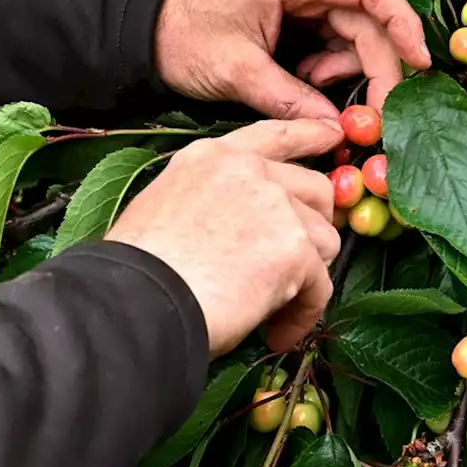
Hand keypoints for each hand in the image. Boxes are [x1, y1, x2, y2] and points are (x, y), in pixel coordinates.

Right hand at [105, 119, 343, 356]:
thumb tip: (242, 229)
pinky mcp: (295, 249)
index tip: (331, 137)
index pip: (275, 135)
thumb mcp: (166, 206)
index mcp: (214, 157)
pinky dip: (302, 314)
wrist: (134, 303)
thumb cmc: (137, 270)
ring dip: (306, 278)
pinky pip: (319, 286)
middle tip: (295, 265)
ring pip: (323, 241)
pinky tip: (277, 332)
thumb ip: (214, 200)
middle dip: (313, 227)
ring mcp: (278, 207)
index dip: (309, 137)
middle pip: (315, 190)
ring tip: (272, 311)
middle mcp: (251, 172)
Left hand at [154, 0, 431, 119]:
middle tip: (377, 113)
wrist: (140, 26)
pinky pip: (333, 38)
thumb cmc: (180, 36)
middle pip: (367, 16)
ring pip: (354, 31)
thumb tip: (338, 129)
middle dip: (377, 65)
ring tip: (316, 95)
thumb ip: (290, 99)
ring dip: (347, 69)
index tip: (420, 62)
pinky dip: (329, 67)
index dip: (402, 23)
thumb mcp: (236, 72)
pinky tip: (305, 84)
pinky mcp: (296, 10)